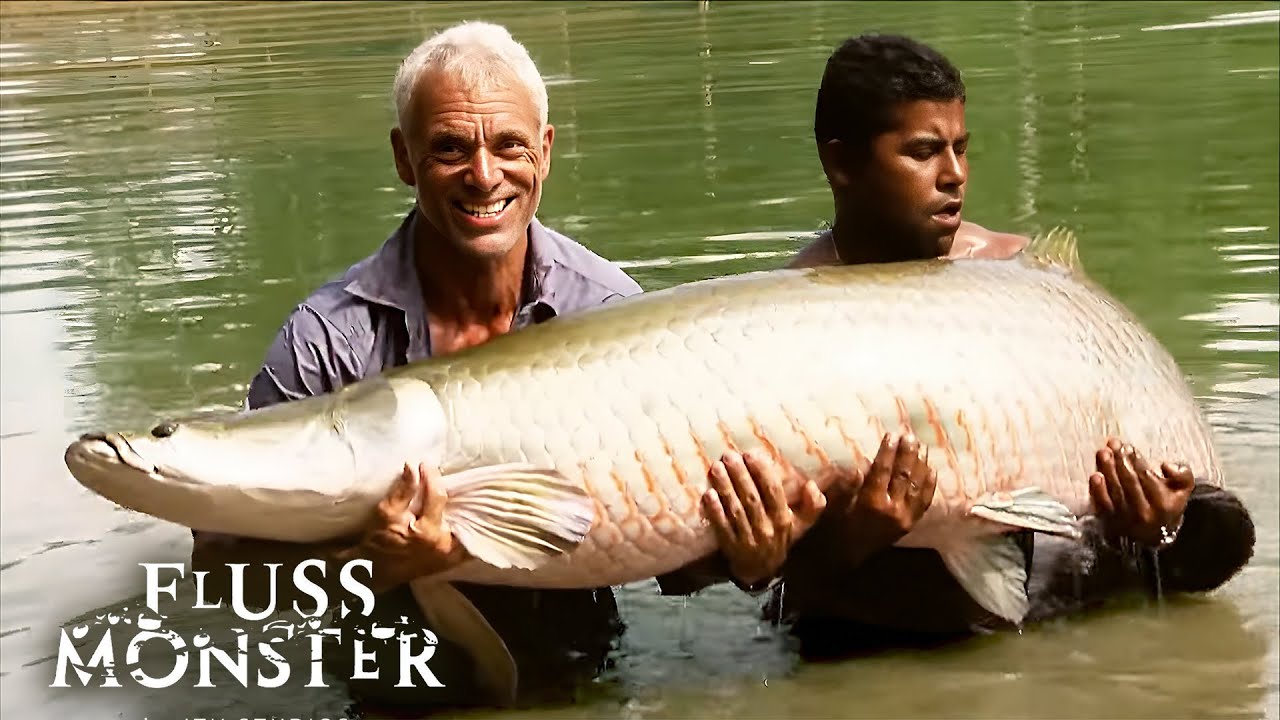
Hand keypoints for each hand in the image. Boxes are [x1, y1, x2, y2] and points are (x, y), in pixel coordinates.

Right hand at [343, 462, 468, 591]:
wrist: (376, 571)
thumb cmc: (379, 541)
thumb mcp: (387, 512)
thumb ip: (403, 490)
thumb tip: (413, 466)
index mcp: (428, 532)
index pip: (437, 496)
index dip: (431, 476)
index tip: (425, 464)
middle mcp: (445, 544)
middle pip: (458, 509)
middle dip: (451, 491)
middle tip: (444, 477)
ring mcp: (452, 554)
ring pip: (464, 523)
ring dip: (459, 507)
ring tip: (454, 492)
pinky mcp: (453, 559)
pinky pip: (464, 537)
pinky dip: (461, 523)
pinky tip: (456, 512)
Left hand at [702, 449, 826, 587]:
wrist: (761, 572)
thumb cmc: (780, 539)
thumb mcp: (801, 525)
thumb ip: (812, 505)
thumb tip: (813, 485)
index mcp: (784, 520)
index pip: (773, 492)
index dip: (762, 472)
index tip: (750, 454)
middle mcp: (767, 529)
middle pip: (752, 498)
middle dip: (740, 475)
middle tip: (729, 455)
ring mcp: (748, 539)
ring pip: (736, 510)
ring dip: (726, 488)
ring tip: (717, 468)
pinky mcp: (731, 547)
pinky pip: (723, 527)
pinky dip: (715, 511)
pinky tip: (708, 495)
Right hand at [820, 432, 936, 564]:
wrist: (847, 556)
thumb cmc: (834, 528)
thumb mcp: (834, 507)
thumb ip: (845, 489)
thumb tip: (858, 470)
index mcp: (871, 503)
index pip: (882, 472)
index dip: (888, 452)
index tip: (892, 435)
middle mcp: (891, 510)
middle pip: (903, 476)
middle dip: (907, 455)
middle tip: (910, 436)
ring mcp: (904, 518)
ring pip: (916, 487)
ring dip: (920, 466)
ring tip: (921, 448)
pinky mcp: (910, 524)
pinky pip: (924, 502)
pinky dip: (929, 486)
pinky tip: (931, 471)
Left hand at [1089, 438, 1193, 547]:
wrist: (1150, 538)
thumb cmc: (1165, 508)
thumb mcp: (1181, 493)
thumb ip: (1183, 476)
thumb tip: (1166, 465)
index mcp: (1164, 504)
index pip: (1146, 476)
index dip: (1135, 460)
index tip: (1127, 447)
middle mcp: (1145, 512)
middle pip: (1129, 481)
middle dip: (1120, 460)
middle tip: (1113, 444)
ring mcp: (1126, 519)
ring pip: (1115, 490)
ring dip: (1107, 469)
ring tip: (1103, 453)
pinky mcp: (1110, 523)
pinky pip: (1103, 505)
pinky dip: (1098, 490)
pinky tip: (1096, 476)